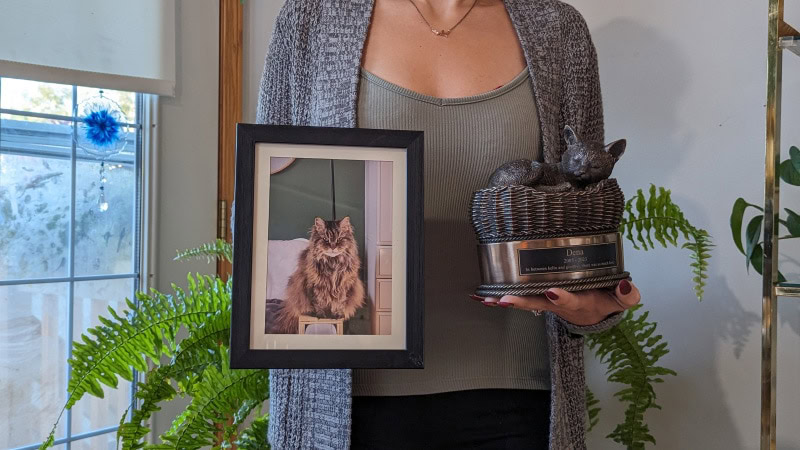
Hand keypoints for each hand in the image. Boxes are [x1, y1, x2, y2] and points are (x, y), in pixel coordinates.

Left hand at [470, 279, 640, 326]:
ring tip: (487, 299)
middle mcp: (559, 303)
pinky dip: (500, 298)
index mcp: (580, 302)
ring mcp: (546, 301)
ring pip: (524, 301)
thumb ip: (627, 294)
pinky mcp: (537, 297)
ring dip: (505, 301)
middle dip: (521, 302)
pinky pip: (518, 297)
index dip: (563, 297)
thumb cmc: (605, 300)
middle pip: (538, 303)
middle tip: (504, 300)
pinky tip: (482, 296)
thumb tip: (626, 285)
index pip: (572, 300)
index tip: (553, 291)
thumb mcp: (621, 299)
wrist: (595, 312)